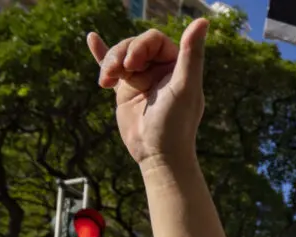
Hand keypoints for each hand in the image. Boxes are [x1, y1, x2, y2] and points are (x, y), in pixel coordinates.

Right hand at [87, 19, 207, 166]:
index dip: (140, 45)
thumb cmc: (175, 123)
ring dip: (110, 62)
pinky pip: (112, 68)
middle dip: (122, 53)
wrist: (157, 156)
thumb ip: (192, 54)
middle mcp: (160, 69)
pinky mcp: (125, 91)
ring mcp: (141, 79)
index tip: (133, 62)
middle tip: (119, 70)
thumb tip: (203, 21)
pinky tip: (92, 39)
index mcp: (177, 65)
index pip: (154, 39)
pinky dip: (102, 55)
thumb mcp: (184, 86)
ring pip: (120, 56)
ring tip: (106, 80)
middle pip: (134, 45)